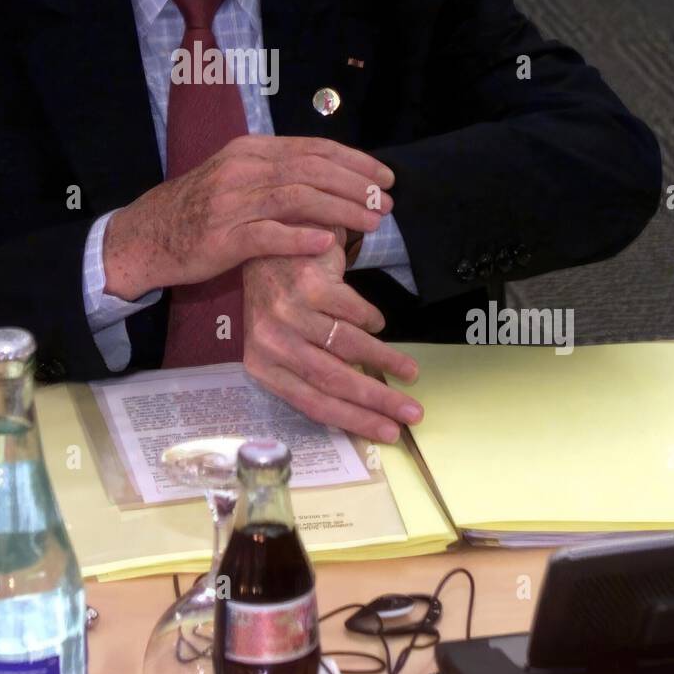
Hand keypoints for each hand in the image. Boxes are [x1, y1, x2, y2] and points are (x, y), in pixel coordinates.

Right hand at [103, 135, 393, 299]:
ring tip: (371, 222)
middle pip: (311, 169)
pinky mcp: (221, 238)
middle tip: (386, 201)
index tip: (384, 176)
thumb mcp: (237, 177)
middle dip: (356, 185)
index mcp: (250, 150)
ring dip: (340, 209)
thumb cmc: (200, 210)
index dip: (354, 161)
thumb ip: (279, 173)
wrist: (147, 236)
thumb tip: (332, 176)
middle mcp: (241, 169)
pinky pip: (267, 235)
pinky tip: (326, 243)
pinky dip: (299, 237)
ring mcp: (230, 204)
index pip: (313, 148)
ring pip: (296, 198)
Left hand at [242, 231, 422, 443]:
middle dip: (379, 401)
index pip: (313, 403)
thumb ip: (309, 372)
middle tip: (411, 413)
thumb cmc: (279, 299)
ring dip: (386, 361)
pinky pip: (354, 313)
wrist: (270, 240)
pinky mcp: (310, 285)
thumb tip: (359, 407)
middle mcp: (271, 341)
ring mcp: (289, 313)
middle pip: (334, 380)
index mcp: (261, 365)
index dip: (355, 420)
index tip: (389, 433)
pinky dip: (371, 321)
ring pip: (349, 348)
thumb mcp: (282, 341)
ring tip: (409, 372)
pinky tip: (377, 324)